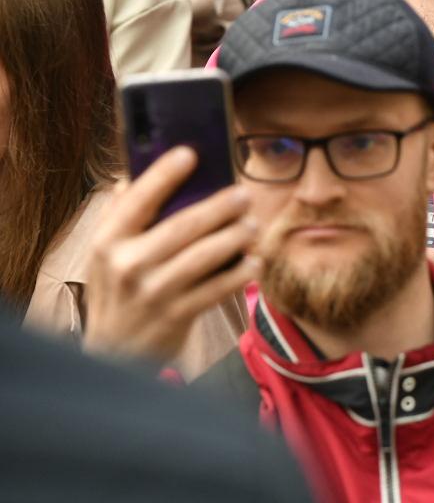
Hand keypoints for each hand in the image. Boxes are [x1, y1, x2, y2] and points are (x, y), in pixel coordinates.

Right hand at [83, 148, 259, 366]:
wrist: (112, 353)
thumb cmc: (117, 291)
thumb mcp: (106, 255)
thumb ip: (120, 215)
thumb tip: (133, 173)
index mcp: (107, 242)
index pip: (137, 200)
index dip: (164, 174)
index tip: (190, 153)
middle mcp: (127, 265)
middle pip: (184, 225)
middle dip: (220, 206)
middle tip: (244, 194)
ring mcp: (153, 293)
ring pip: (206, 255)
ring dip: (237, 236)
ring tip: (253, 224)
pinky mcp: (176, 315)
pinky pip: (217, 288)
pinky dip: (241, 272)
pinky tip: (254, 261)